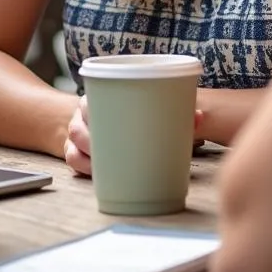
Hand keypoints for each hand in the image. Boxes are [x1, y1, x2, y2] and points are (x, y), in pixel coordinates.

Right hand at [63, 96, 204, 177]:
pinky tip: (96, 175)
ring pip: (74, 146)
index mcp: (96, 96)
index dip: (97, 114)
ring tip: (109, 167)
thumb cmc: (133, 110)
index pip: (89, 103)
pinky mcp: (73, 152)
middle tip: (117, 153)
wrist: (110, 117)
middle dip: (95, 142)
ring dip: (90, 158)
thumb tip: (199, 117)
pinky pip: (72, 161)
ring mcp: (75, 134)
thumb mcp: (151, 107)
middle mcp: (81, 114)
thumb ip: (174, 111)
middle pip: (79, 128)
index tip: (113, 125)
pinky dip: (83, 169)